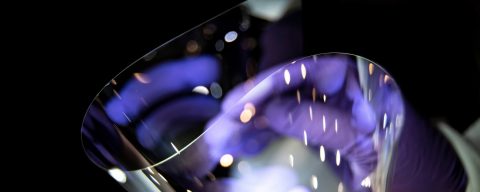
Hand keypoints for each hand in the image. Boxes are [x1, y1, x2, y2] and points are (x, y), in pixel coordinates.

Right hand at [204, 54, 403, 189]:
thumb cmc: (411, 172)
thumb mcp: (368, 149)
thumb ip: (324, 126)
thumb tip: (273, 110)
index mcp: (366, 88)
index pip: (313, 70)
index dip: (275, 82)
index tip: (245, 101)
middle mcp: (346, 95)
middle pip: (291, 89)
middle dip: (255, 104)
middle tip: (223, 122)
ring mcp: (332, 116)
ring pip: (283, 109)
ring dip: (252, 122)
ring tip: (224, 138)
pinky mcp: (322, 136)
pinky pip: (287, 129)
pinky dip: (264, 136)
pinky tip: (243, 145)